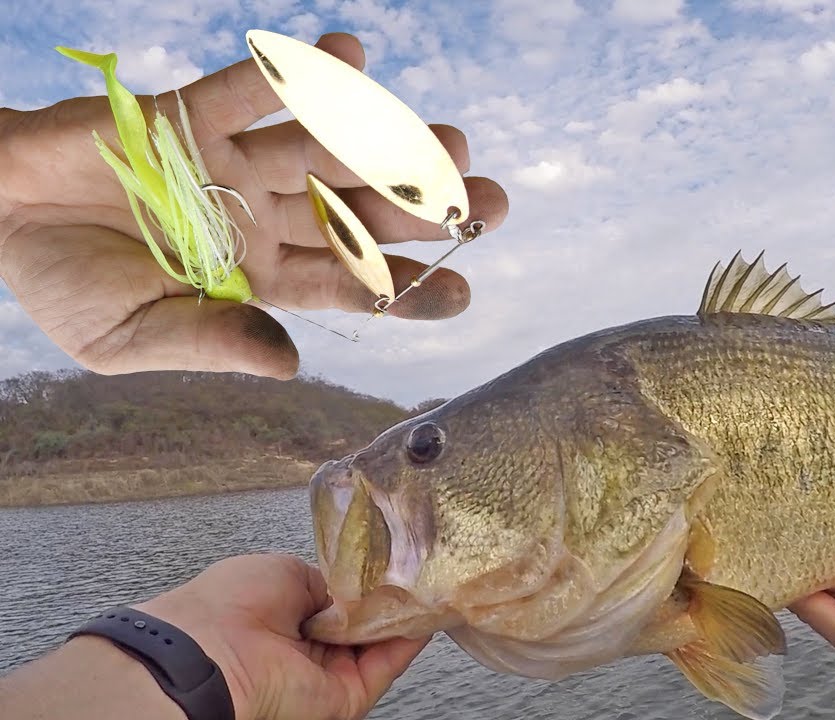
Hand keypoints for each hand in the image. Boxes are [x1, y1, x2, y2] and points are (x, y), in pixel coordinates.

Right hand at [0, 33, 507, 378]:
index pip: (347, 285)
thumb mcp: (131, 337)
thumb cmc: (65, 285)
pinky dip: (297, 75)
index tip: (464, 294)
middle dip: (424, 210)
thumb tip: (290, 363)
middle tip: (491, 204)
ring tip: (449, 140)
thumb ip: (211, 342)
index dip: (405, 290)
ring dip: (385, 143)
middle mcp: (259, 219)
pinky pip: (250, 89)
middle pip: (358, 213)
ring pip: (323, 151)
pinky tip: (356, 56)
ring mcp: (230, 164)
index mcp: (256, 279)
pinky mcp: (188, 116)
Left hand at [136, 554, 427, 719]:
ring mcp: (327, 672)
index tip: (398, 561)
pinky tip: (428, 612)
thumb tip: (357, 587)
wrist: (210, 657)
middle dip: (392, 596)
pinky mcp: (345, 697)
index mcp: (286, 612)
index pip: (339, 599)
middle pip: (363, 621)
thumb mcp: (285, 571)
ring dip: (406, 616)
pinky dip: (408, 642)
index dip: (368, 580)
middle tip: (423, 570)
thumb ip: (328, 581)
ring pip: (380, 643)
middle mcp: (307, 644)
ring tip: (434, 585)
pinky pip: (385, 667)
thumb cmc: (231, 604)